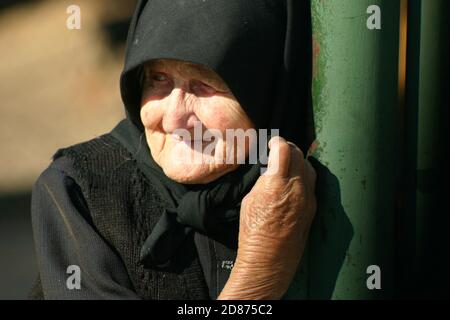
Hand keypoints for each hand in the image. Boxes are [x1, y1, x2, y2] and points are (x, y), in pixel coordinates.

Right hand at [218, 136, 316, 298]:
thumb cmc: (253, 232)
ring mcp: (307, 198)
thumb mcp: (249, 200)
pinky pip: (312, 184)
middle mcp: (296, 187)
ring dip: (299, 161)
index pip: (284, 149)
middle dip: (289, 148)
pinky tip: (295, 180)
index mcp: (276, 183)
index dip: (277, 142)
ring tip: (289, 163)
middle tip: (280, 149)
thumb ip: (264, 181)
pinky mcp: (312, 208)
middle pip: (299, 155)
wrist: (269, 258)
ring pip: (309, 168)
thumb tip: (271, 172)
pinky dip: (304, 176)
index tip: (273, 143)